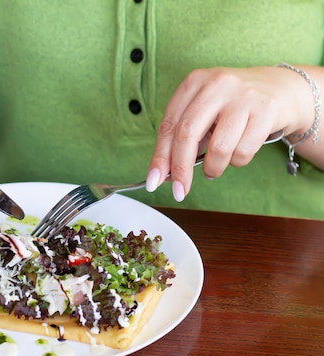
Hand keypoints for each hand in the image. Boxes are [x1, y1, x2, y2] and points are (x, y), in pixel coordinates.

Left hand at [145, 66, 314, 200]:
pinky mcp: (266, 110)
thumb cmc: (235, 105)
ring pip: (218, 148)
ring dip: (213, 168)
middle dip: (180, 168)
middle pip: (187, 134)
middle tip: (179, 190)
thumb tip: (163, 174)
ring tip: (214, 167)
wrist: (284, 89)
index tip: (153, 181)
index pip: (168, 125)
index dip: (159, 156)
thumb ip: (184, 136)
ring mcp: (243, 96)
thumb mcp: (206, 110)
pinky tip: (239, 152)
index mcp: (194, 82)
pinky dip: (237, 161)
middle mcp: (217, 84)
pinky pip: (243, 151)